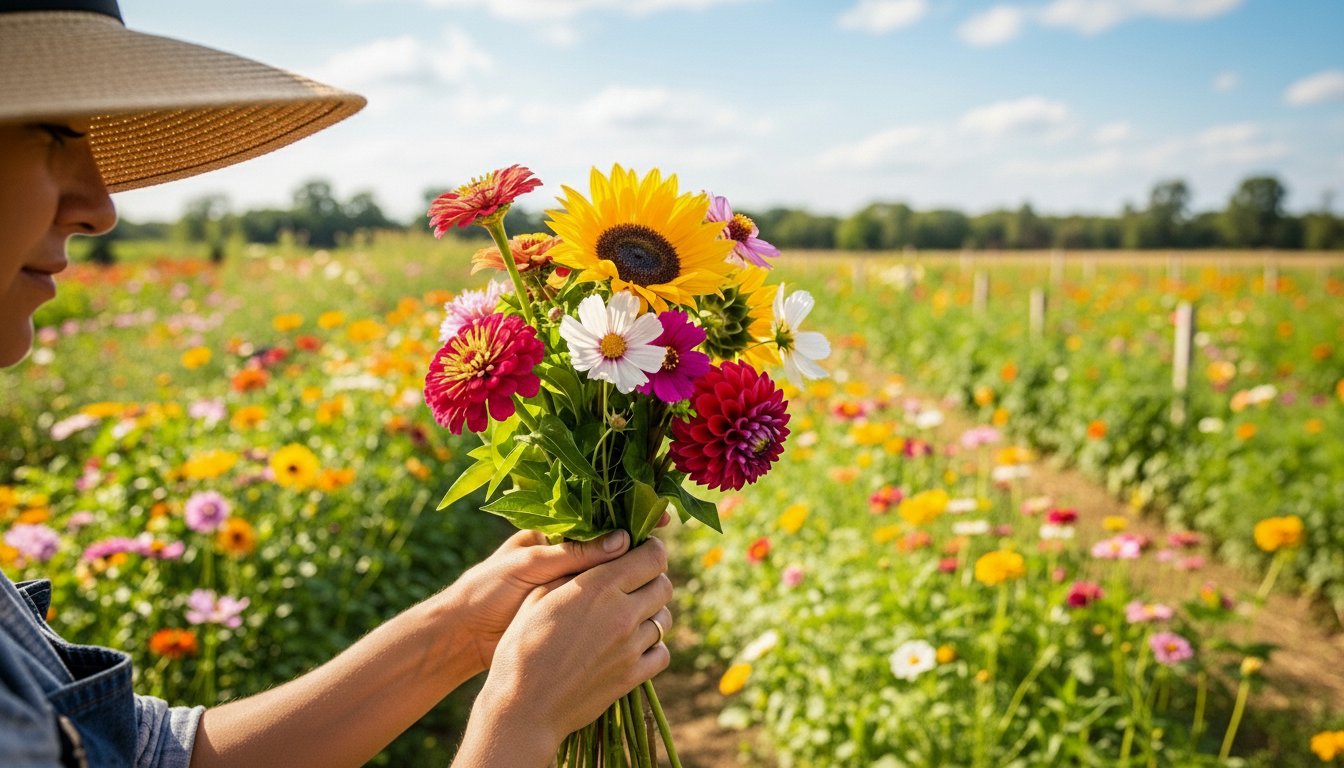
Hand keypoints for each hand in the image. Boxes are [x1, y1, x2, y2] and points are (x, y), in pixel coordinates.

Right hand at [455, 538, 673, 765]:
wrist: (523, 707)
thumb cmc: (521, 647)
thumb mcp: (539, 596)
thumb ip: (575, 571)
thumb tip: (600, 553)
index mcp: (599, 587)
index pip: (653, 556)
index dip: (651, 549)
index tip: (642, 551)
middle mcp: (623, 614)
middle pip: (664, 585)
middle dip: (652, 579)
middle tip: (634, 583)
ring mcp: (631, 648)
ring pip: (665, 619)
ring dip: (652, 613)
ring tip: (629, 616)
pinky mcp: (633, 677)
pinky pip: (662, 653)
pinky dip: (653, 646)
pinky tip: (633, 645)